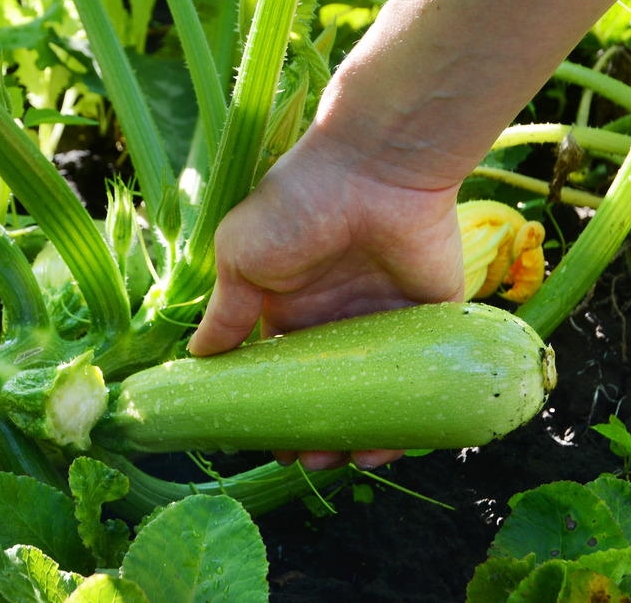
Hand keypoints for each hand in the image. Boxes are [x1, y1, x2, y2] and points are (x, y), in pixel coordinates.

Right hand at [188, 127, 465, 470]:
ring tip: (342, 463)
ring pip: (376, 392)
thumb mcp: (242, 255)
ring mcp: (387, 319)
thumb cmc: (297, 205)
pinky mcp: (433, 317)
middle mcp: (339, 316)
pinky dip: (408, 416)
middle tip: (305, 462)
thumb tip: (197, 359)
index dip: (272, 406)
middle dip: (316, 429)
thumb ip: (226, 312)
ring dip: (359, 432)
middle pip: (330, 388)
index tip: (262, 442)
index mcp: (292, 303)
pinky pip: (424, 378)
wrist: (374, 166)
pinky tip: (387, 446)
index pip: (281, 369)